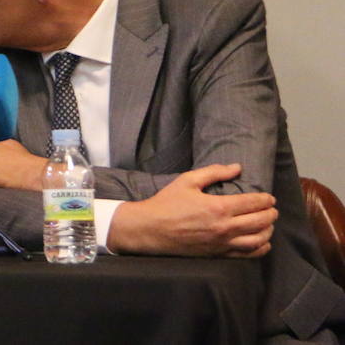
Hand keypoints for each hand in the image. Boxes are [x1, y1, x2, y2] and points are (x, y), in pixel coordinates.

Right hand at [108, 163, 276, 257]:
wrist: (150, 229)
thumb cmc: (167, 203)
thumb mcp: (187, 180)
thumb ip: (214, 172)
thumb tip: (237, 167)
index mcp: (218, 207)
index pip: (252, 203)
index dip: (265, 199)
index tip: (269, 197)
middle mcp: (224, 227)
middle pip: (260, 221)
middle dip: (270, 213)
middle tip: (272, 208)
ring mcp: (222, 243)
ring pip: (258, 240)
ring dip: (268, 230)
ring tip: (269, 224)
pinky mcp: (218, 254)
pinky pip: (247, 255)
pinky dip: (260, 248)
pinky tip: (262, 242)